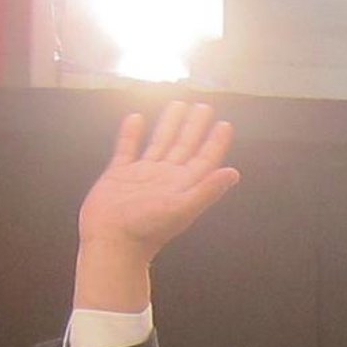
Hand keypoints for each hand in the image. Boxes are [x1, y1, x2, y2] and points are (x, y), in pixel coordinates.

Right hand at [74, 102, 239, 309]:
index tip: (224, 124)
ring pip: (159, 142)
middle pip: (184, 146)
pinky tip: (137, 118)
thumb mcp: (182, 208)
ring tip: (177, 104)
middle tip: (203, 106)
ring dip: (169, 124)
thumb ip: (207, 189)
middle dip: (194, 126)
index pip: (204, 159)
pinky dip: (132, 133)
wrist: (112, 241)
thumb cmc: (147, 228)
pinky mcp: (119, 175)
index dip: (215, 142)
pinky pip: (127, 148)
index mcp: (183, 185)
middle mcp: (165, 178)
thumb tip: (234, 173)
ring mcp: (142, 175)